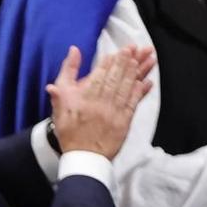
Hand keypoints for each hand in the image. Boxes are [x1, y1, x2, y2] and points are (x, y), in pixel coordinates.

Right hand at [45, 44, 153, 158]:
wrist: (81, 156)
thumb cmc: (69, 129)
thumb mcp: (60, 98)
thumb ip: (67, 72)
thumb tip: (74, 50)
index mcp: (85, 97)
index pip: (101, 74)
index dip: (112, 61)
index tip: (121, 51)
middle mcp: (100, 103)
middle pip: (115, 78)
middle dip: (126, 62)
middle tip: (135, 49)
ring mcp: (113, 113)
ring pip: (126, 88)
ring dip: (136, 72)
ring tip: (144, 59)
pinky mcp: (123, 123)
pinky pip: (133, 104)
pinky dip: (140, 92)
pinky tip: (145, 82)